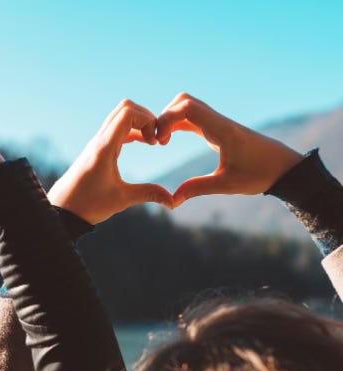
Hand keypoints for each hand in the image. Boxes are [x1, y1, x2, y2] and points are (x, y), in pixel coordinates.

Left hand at [47, 99, 172, 224]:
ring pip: (119, 117)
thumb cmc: (88, 205)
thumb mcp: (121, 200)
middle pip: (124, 108)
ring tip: (151, 141)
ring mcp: (96, 143)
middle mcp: (99, 141)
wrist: (61, 210)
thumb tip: (173, 201)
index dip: (148, 120)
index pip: (128, 113)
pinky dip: (131, 130)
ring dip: (138, 123)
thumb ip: (148, 194)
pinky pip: (115, 128)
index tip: (155, 141)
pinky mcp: (95, 149)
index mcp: (105, 148)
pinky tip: (141, 143)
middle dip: (145, 117)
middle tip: (156, 138)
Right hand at [156, 93, 303, 206]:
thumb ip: (197, 189)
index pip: (188, 108)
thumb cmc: (259, 175)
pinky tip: (170, 139)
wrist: (284, 167)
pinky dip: (178, 123)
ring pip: (188, 106)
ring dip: (170, 118)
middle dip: (164, 116)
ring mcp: (219, 123)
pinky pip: (193, 117)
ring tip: (162, 141)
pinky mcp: (219, 129)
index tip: (160, 141)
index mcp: (222, 131)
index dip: (166, 119)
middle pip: (184, 100)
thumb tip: (172, 200)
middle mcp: (219, 122)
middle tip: (158, 140)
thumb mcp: (227, 185)